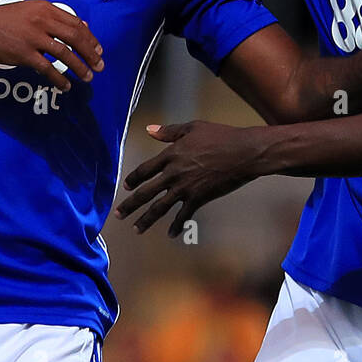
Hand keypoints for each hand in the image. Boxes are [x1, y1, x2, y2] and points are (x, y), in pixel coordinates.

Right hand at [0, 0, 102, 90]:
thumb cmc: (5, 19)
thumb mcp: (31, 9)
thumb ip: (55, 17)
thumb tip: (82, 25)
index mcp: (46, 8)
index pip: (75, 23)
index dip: (90, 38)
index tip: (98, 50)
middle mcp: (42, 21)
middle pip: (75, 38)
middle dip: (90, 53)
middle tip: (99, 66)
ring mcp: (33, 38)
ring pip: (65, 54)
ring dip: (80, 67)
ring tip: (88, 77)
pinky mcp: (24, 54)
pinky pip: (48, 68)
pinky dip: (59, 78)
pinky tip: (66, 86)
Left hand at [114, 121, 265, 236]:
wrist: (243, 152)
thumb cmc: (220, 136)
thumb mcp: (193, 127)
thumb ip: (169, 131)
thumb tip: (149, 129)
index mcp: (171, 155)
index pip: (145, 170)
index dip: (134, 178)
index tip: (126, 186)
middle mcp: (174, 174)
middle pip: (146, 192)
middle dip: (130, 205)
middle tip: (118, 215)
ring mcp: (185, 188)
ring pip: (160, 207)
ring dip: (146, 220)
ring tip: (136, 229)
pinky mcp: (199, 198)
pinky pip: (183, 215)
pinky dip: (177, 226)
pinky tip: (171, 234)